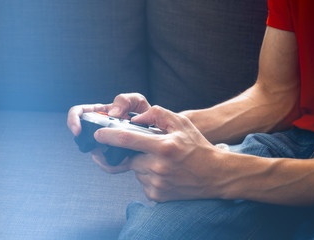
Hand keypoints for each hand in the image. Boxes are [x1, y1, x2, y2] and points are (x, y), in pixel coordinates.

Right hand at [67, 93, 150, 172]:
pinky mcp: (117, 158)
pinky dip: (114, 166)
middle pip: (84, 138)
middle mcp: (102, 129)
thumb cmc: (147, 114)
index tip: (78, 130)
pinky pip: (109, 165)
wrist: (160, 131)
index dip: (73, 119)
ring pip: (96, 155)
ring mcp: (108, 144)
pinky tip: (126, 163)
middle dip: (89, 145)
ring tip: (120, 155)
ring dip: (103, 158)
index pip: (79, 112)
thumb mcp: (137, 102)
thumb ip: (125, 100)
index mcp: (103, 113)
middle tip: (100, 149)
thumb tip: (113, 113)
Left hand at [94, 105, 227, 201]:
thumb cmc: (198, 147)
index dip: (108, 136)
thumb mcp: (182, 123)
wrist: (215, 175)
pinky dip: (149, 176)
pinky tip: (166, 173)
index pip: (127, 140)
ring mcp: (157, 184)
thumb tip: (135, 119)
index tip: (98, 135)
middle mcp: (158, 167)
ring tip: (164, 162)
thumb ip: (157, 114)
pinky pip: (143, 183)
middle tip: (154, 150)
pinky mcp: (157, 195)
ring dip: (143, 165)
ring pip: (136, 171)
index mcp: (163, 147)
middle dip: (136, 153)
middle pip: (131, 158)